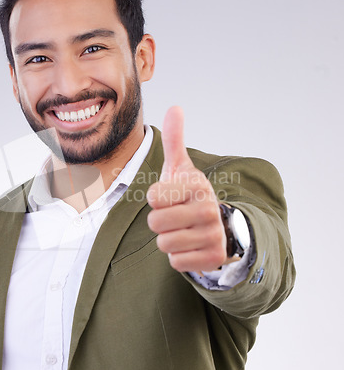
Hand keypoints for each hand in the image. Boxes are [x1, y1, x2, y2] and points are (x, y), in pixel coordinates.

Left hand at [147, 106, 229, 272]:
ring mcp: (213, 235)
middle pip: (155, 223)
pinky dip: (178, 256)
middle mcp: (209, 209)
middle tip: (174, 216)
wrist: (217, 225)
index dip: (155, 198)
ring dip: (167, 239)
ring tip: (182, 230)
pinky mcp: (213, 258)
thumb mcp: (181, 168)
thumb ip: (175, 139)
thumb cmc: (189, 195)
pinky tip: (190, 245)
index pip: (153, 197)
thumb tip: (175, 107)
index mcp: (197, 185)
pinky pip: (176, 262)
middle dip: (159, 221)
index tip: (170, 196)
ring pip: (163, 244)